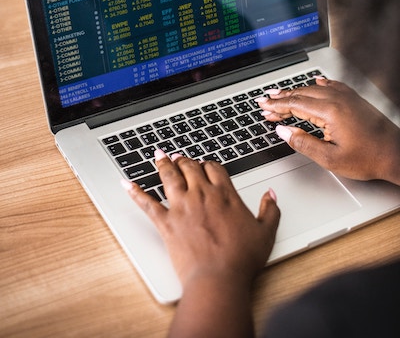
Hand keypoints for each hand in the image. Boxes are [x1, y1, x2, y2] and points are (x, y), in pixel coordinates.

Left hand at [123, 150, 279, 290]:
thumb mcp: (266, 232)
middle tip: (179, 156)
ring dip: (163, 163)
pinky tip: (126, 183)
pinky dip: (135, 192)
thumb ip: (270, 210)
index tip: (204, 164)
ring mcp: (182, 207)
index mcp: (225, 194)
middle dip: (184, 160)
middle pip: (190, 167)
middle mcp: (202, 195)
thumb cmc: (242, 258)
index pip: (213, 168)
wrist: (219, 278)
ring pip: (169, 176)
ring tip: (158, 154)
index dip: (207, 163)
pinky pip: (147, 203)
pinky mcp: (166, 222)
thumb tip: (271, 194)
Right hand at [257, 78, 399, 183]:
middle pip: (301, 94)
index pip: (295, 105)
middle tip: (265, 101)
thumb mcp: (330, 159)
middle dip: (280, 98)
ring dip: (295, 92)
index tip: (264, 108)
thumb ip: (303, 143)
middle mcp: (338, 99)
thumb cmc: (368, 158)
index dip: (276, 107)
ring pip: (314, 89)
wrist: (396, 155)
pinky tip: (315, 82)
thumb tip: (283, 132)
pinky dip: (318, 85)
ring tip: (280, 94)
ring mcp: (347, 97)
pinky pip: (332, 86)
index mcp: (330, 112)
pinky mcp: (354, 99)